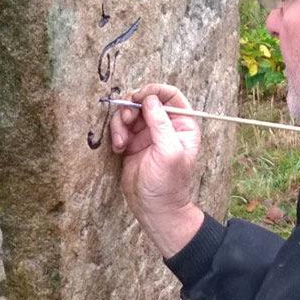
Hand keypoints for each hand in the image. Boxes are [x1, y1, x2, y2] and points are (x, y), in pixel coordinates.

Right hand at [109, 83, 203, 256]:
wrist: (154, 208)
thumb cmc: (168, 183)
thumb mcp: (168, 151)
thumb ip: (160, 123)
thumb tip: (149, 99)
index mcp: (182, 125)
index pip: (170, 95)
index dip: (154, 91)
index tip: (140, 97)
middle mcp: (165, 126)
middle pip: (146, 101)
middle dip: (132, 108)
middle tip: (127, 120)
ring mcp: (148, 134)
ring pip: (130, 113)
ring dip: (121, 123)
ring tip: (121, 141)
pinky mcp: (132, 143)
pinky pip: (121, 127)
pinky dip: (116, 133)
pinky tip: (118, 148)